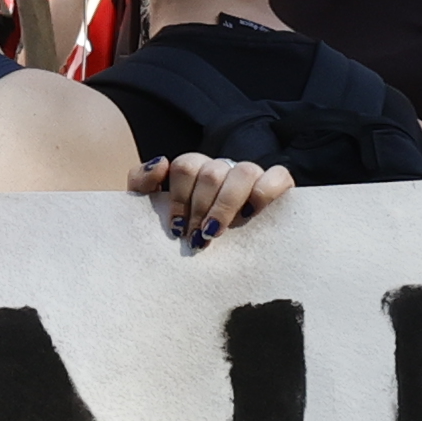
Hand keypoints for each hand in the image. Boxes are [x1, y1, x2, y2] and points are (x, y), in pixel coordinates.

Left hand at [131, 154, 297, 248]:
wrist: (223, 259)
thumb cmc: (186, 230)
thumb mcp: (156, 209)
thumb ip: (143, 183)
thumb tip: (160, 162)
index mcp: (196, 170)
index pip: (186, 166)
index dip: (179, 197)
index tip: (177, 228)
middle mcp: (224, 168)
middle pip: (212, 172)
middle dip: (201, 208)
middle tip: (196, 237)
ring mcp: (251, 175)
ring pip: (244, 171)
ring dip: (227, 204)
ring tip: (216, 231)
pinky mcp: (277, 185)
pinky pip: (278, 176)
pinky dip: (264, 192)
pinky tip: (251, 213)